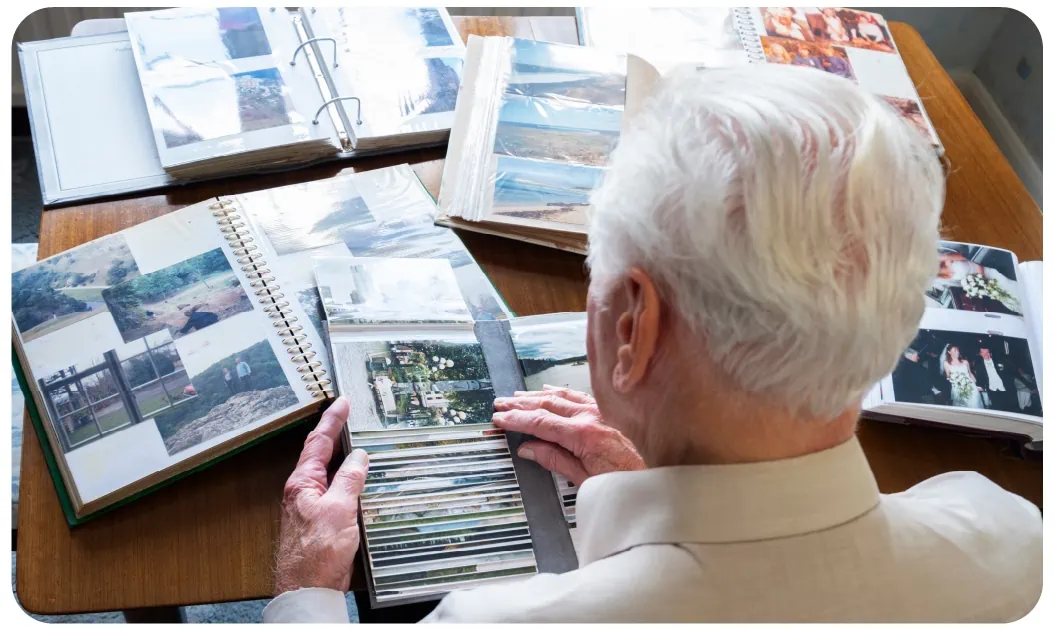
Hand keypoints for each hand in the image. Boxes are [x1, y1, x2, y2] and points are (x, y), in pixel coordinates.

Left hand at [274, 397, 368, 594]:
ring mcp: (311, 506)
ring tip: (359, 440)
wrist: (308, 589)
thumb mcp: (339, 510)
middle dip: (335, 432)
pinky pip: (336, 491)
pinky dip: (348, 480)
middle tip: (350, 414)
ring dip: (344, 457)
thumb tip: (359, 456)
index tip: (343, 402)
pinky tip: (361, 480)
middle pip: (321, 454)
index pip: (318, 442)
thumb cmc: (316, 554)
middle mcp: (303, 492)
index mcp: (302, 483)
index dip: (332, 419)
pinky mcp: (321, 521)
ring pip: (330, 473)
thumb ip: (349, 480)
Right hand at [492, 385, 644, 485]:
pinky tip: (550, 390)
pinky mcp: (610, 410)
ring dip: (536, 396)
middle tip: (500, 404)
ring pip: (562, 397)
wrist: (662, 475)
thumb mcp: (586, 480)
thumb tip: (528, 449)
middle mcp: (592, 417)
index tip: (500, 418)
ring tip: (517, 397)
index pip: (540, 422)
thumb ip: (555, 461)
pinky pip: (579, 396)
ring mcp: (602, 410)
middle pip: (547, 405)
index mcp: (584, 435)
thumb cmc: (628, 481)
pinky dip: (560, 392)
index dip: (516, 420)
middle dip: (520, 405)